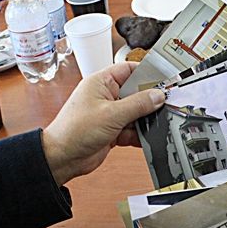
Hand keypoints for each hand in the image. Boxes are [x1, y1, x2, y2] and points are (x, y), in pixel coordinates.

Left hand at [42, 62, 164, 185]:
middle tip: (164, 105)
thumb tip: (157, 95)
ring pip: (136, 113)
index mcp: (101, 82)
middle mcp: (106, 96)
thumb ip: (137, 104)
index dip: (146, 73)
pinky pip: (132, 129)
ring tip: (156, 124)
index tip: (163, 80)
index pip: (128, 69)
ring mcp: (109, 114)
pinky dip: (139, 134)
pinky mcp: (112, 131)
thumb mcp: (111, 114)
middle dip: (149, 101)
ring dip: (144, 120)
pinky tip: (146, 138)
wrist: (62, 158)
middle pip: (135, 93)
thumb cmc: (74, 130)